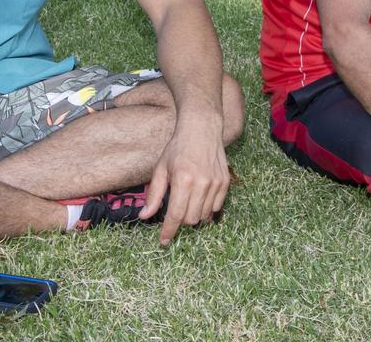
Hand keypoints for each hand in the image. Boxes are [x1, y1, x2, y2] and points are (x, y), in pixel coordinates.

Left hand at [143, 122, 228, 245]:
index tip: (164, 241)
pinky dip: (207, 208)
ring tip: (188, 200)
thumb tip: (145, 216)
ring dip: (194, 215)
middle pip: (191, 219)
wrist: (202, 130)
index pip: (176, 215)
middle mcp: (201, 183)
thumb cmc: (178, 148)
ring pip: (204, 216)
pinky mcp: (225, 182)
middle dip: (181, 221)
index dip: (169, 231)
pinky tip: (200, 197)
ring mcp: (216, 183)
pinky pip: (216, 207)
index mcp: (183, 180)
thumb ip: (154, 195)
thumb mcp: (161, 169)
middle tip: (176, 210)